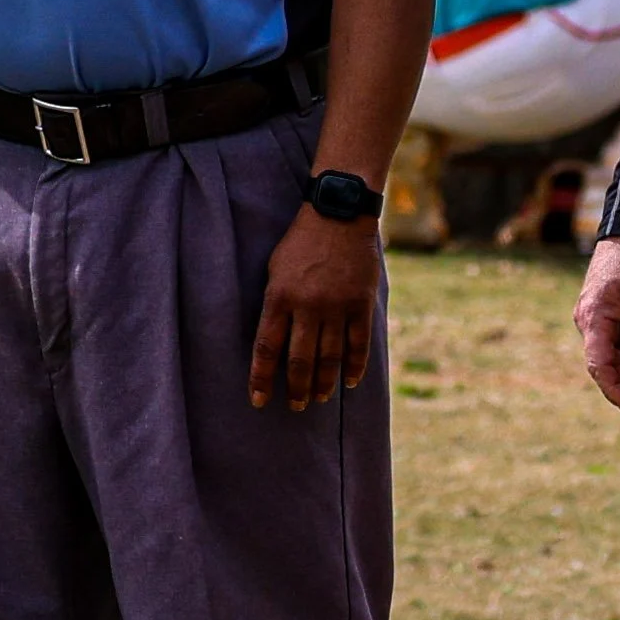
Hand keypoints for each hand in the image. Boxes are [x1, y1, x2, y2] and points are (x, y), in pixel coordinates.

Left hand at [250, 208, 381, 410]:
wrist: (339, 213)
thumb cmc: (301, 242)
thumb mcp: (275, 269)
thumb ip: (275, 304)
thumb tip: (273, 342)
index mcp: (279, 297)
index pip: (266, 348)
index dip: (260, 378)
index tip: (258, 400)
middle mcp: (307, 306)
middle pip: (299, 360)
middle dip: (296, 388)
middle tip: (295, 406)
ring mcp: (336, 306)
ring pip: (329, 357)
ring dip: (323, 383)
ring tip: (318, 398)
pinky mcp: (361, 303)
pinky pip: (358, 344)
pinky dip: (355, 367)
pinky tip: (350, 382)